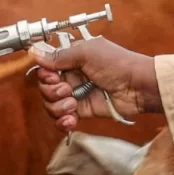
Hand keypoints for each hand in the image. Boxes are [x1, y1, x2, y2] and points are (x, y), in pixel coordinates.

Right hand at [29, 37, 161, 132]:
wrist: (138, 87)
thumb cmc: (118, 64)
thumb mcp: (87, 53)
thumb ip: (60, 56)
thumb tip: (35, 53)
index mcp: (72, 58)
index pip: (46, 68)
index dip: (45, 75)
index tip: (53, 77)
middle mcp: (72, 75)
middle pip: (45, 88)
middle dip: (52, 92)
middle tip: (67, 90)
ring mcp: (77, 94)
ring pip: (51, 104)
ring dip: (57, 107)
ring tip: (73, 105)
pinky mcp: (83, 110)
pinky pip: (63, 118)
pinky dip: (63, 121)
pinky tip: (71, 120)